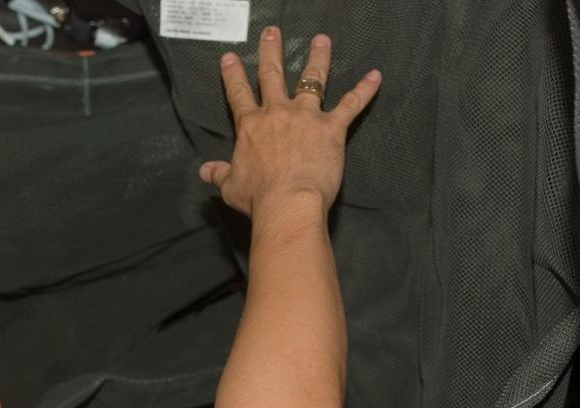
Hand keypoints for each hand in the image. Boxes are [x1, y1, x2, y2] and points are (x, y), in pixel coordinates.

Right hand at [200, 26, 381, 216]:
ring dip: (318, 57)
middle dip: (271, 51)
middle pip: (273, 74)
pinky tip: (375, 77)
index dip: (233, 74)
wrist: (287, 203)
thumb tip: (204, 171)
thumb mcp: (230, 186)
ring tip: (321, 40)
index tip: (230, 57)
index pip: (238, 94)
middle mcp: (277, 113)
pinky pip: (351, 104)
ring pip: (312, 79)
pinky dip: (364, 90)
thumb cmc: (258, 198)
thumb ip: (219, 173)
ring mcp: (306, 117)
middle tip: (272, 32)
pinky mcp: (331, 128)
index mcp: (251, 126)